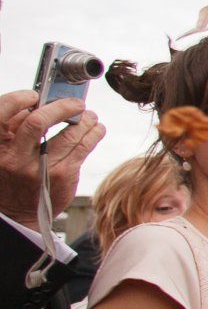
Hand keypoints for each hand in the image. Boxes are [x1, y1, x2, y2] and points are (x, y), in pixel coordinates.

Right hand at [0, 90, 104, 225]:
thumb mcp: (3, 151)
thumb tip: (35, 104)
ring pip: (68, 134)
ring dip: (85, 119)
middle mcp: (15, 157)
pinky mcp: (62, 176)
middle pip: (38, 122)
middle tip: (76, 103)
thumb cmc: (11, 175)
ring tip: (90, 115)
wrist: (18, 213)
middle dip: (61, 107)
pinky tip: (96, 129)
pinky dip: (93, 134)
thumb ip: (13, 129)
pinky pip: (83, 148)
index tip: (34, 95)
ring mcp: (40, 168)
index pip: (1, 114)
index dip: (18, 99)